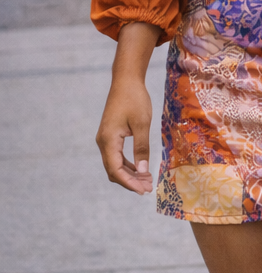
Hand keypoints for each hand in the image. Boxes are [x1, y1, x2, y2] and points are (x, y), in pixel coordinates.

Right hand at [97, 77, 153, 194]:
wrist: (126, 82)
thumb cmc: (135, 100)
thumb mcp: (142, 124)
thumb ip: (142, 147)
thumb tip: (143, 170)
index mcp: (108, 141)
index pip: (115, 170)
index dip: (129, 182)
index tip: (143, 190)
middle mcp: (103, 142)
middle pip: (113, 170)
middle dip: (130, 181)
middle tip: (148, 188)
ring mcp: (105, 140)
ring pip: (114, 164)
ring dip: (129, 174)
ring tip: (146, 181)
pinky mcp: (110, 136)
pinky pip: (116, 156)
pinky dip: (128, 164)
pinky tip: (140, 168)